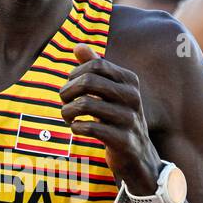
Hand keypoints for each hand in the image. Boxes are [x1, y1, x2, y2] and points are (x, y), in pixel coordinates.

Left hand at [59, 43, 159, 191]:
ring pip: (85, 104)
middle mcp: (132, 97)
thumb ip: (96, 68)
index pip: (96, 64)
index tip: (70, 87)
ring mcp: (129, 119)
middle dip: (67, 91)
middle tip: (64, 102)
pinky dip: (76, 127)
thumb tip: (78, 46)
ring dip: (67, 111)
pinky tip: (76, 128)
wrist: (138, 155)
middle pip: (88, 80)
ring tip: (68, 117)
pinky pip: (89, 127)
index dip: (75, 74)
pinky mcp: (122, 140)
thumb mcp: (109, 92)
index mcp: (130, 81)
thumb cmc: (118, 118)